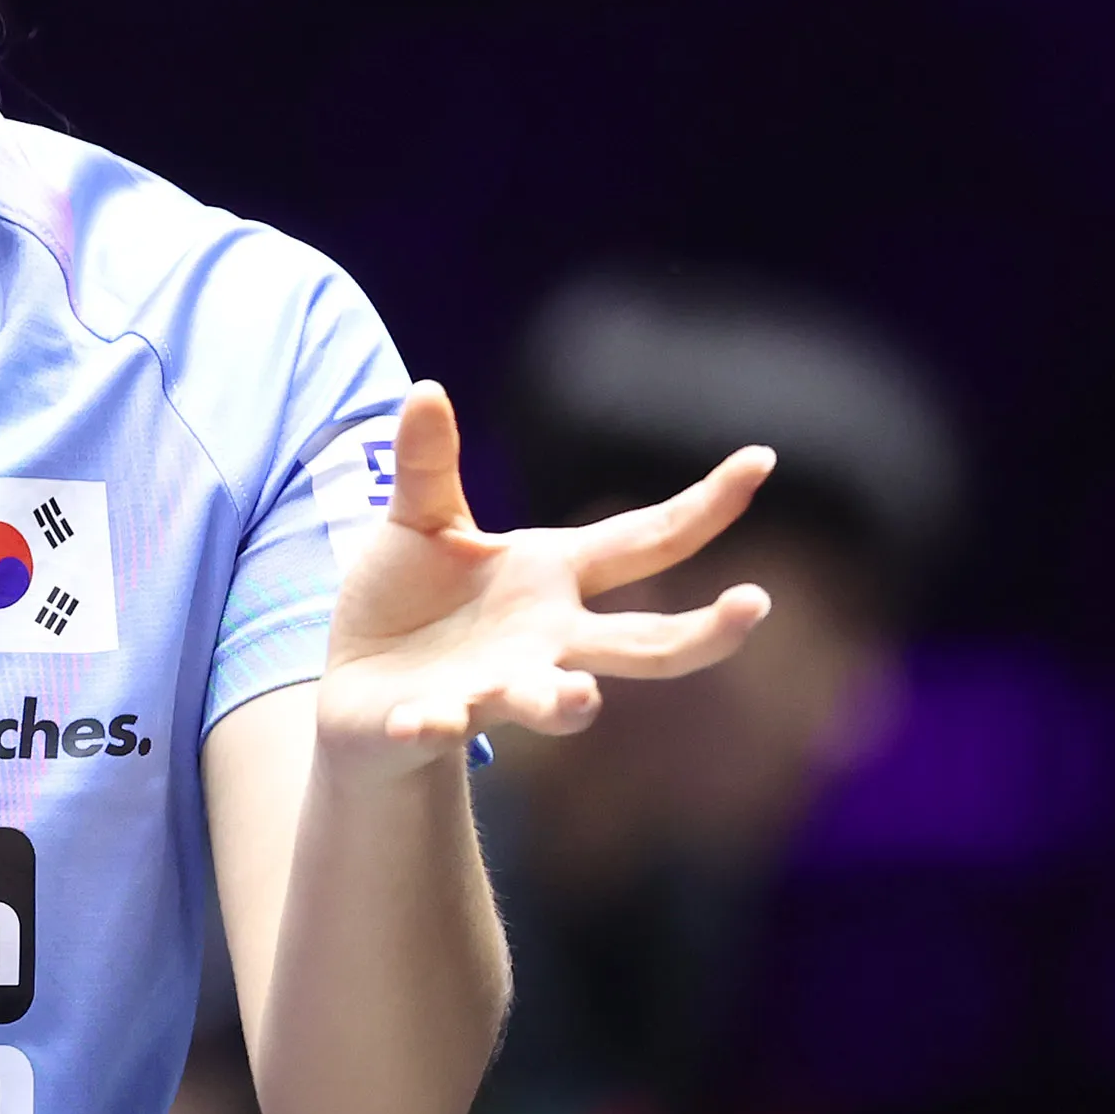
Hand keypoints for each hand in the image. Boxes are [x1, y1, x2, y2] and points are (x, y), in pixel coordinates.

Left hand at [316, 381, 773, 773]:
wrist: (352, 687)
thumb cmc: (404, 599)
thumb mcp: (417, 519)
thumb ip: (428, 463)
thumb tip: (425, 387)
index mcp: (551, 576)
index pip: (645, 538)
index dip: (705, 504)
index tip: (762, 460)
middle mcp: (544, 639)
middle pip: (643, 643)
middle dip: (701, 634)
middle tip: (755, 606)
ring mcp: (496, 686)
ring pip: (551, 701)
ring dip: (567, 702)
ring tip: (584, 697)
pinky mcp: (435, 723)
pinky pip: (441, 726)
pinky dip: (433, 722)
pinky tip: (421, 718)